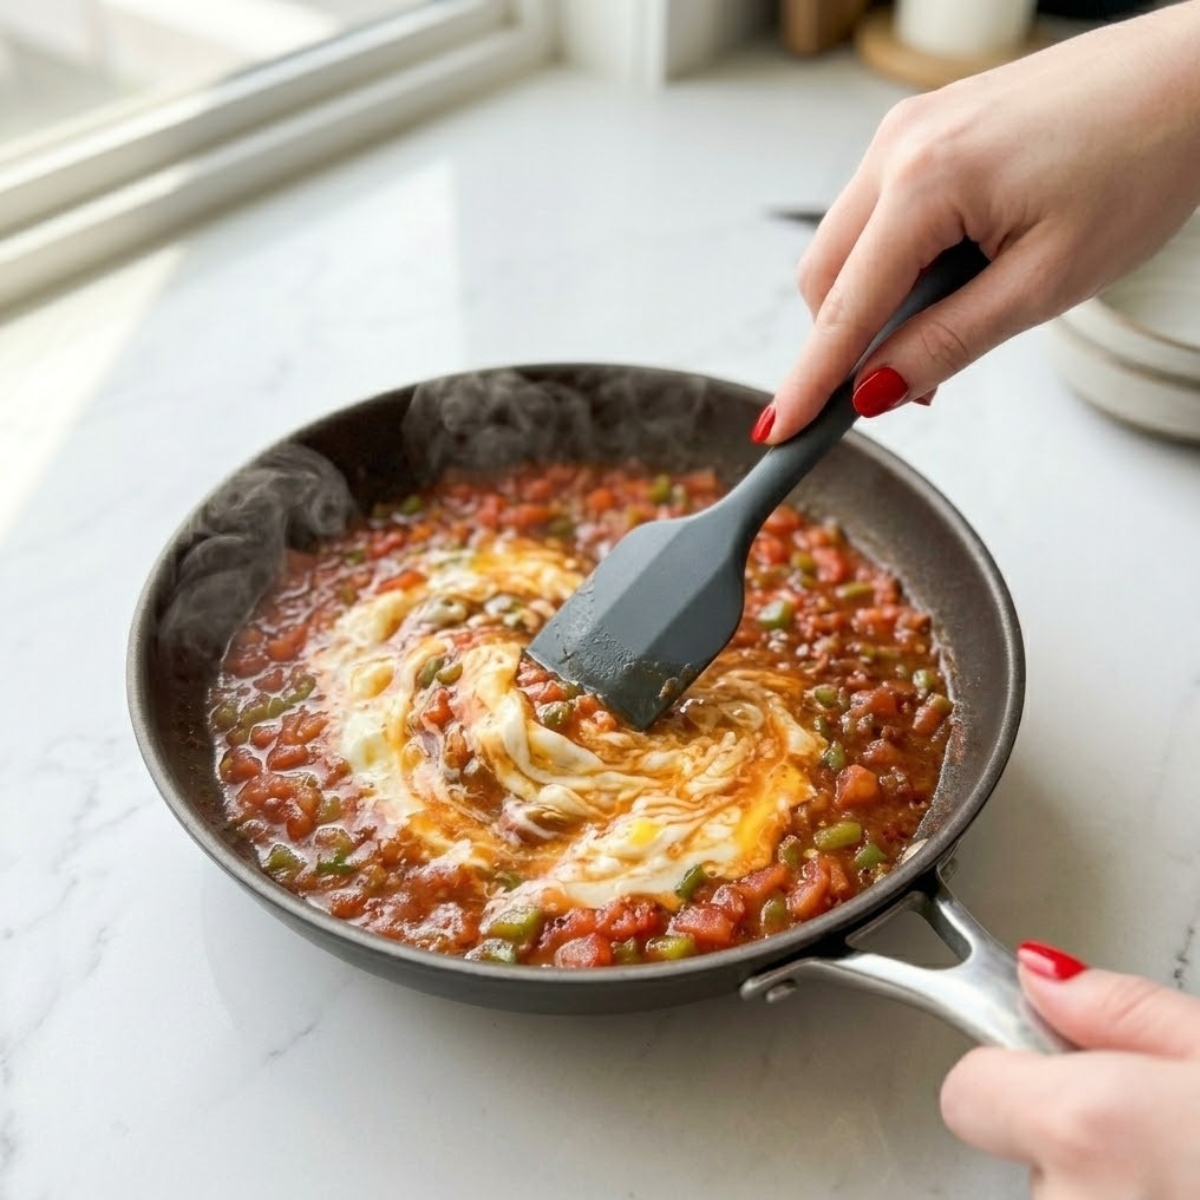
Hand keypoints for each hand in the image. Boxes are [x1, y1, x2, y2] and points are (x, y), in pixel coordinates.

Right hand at [762, 2, 1199, 442]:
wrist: (1191, 77)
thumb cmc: (1140, 162)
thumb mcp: (1044, 283)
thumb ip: (947, 341)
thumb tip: (876, 389)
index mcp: (924, 180)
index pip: (843, 309)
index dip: (809, 381)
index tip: (778, 432)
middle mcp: (897, 146)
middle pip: (823, 277)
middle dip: (845, 344)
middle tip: (903, 389)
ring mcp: (905, 131)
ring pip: (844, 246)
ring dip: (870, 304)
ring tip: (941, 330)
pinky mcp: (922, 129)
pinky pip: (875, 214)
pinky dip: (891, 264)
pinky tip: (943, 279)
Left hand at [940, 941, 1199, 1198]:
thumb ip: (1119, 1008)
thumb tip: (1043, 980)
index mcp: (1083, 1126)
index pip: (965, 1088)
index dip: (1005, 1064)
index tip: (1042, 1052)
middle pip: (1016, 1143)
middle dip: (1065, 1125)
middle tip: (1143, 1114)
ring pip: (1058, 1192)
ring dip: (1098, 1175)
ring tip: (1175, 1162)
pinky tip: (1173, 1188)